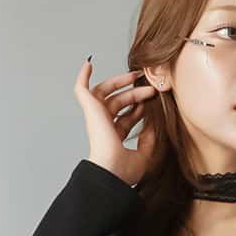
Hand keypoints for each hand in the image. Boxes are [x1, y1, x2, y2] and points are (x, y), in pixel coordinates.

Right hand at [74, 56, 158, 186]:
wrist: (111, 171)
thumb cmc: (124, 171)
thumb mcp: (145, 155)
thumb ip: (150, 139)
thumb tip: (154, 123)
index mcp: (113, 138)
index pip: (125, 118)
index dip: (139, 108)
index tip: (153, 100)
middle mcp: (102, 127)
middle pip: (117, 103)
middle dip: (133, 93)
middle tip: (148, 86)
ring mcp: (95, 117)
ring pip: (105, 93)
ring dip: (119, 82)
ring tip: (134, 75)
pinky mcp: (90, 109)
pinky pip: (81, 89)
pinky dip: (83, 76)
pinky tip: (89, 64)